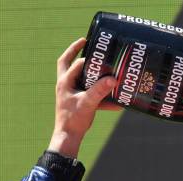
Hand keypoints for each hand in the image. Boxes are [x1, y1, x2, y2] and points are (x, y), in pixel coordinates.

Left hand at [48, 38, 119, 157]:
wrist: (68, 136)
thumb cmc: (74, 119)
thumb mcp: (88, 103)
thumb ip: (100, 90)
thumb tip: (113, 78)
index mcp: (65, 82)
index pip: (74, 64)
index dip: (85, 56)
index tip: (96, 49)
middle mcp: (66, 85)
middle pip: (68, 63)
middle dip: (76, 52)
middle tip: (85, 42)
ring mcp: (71, 93)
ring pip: (80, 77)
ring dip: (91, 71)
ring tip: (102, 64)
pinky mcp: (78, 102)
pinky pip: (91, 94)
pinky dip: (103, 96)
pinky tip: (118, 102)